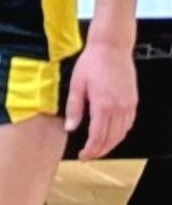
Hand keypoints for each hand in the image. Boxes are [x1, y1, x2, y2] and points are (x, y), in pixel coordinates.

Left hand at [68, 40, 137, 159]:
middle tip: (89, 156)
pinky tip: (112, 134)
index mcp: (103, 105)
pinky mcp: (133, 101)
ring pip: (122, 134)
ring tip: (99, 148)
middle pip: (111, 139)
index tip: (83, 156)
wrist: (112, 48)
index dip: (90, 150)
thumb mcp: (76, 84)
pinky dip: (121, 133)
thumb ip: (74, 108)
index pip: (98, 137)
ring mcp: (128, 105)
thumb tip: (70, 127)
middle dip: (100, 151)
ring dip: (111, 144)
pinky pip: (128, 124)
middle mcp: (119, 108)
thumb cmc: (92, 63)